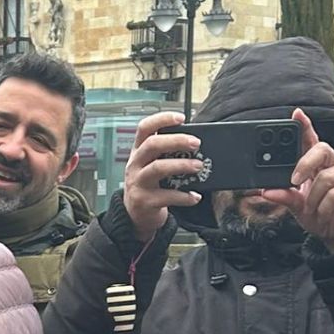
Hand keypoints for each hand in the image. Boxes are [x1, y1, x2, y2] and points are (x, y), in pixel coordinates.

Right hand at [121, 111, 206, 239]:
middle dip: (177, 141)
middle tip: (197, 143)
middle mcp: (135, 165)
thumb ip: (167, 155)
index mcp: (138, 152)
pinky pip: (167, 196)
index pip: (144, 128)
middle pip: (152, 145)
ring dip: (181, 165)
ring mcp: (138, 183)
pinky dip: (184, 196)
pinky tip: (195, 196)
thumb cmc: (149, 185)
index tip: (181, 118)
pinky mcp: (144, 201)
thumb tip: (196, 145)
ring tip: (198, 166)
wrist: (135, 215)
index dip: (162, 119)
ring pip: (158, 168)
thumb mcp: (151, 166)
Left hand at [258, 110, 333, 251]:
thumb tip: (266, 191)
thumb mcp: (296, 206)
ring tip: (313, 209)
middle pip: (322, 149)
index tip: (296, 114)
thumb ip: (284, 196)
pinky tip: (325, 213)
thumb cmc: (318, 213)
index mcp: (317, 165)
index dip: (305, 126)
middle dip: (305, 163)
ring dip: (314, 198)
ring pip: (326, 177)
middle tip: (294, 180)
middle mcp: (332, 166)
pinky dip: (325, 207)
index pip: (311, 141)